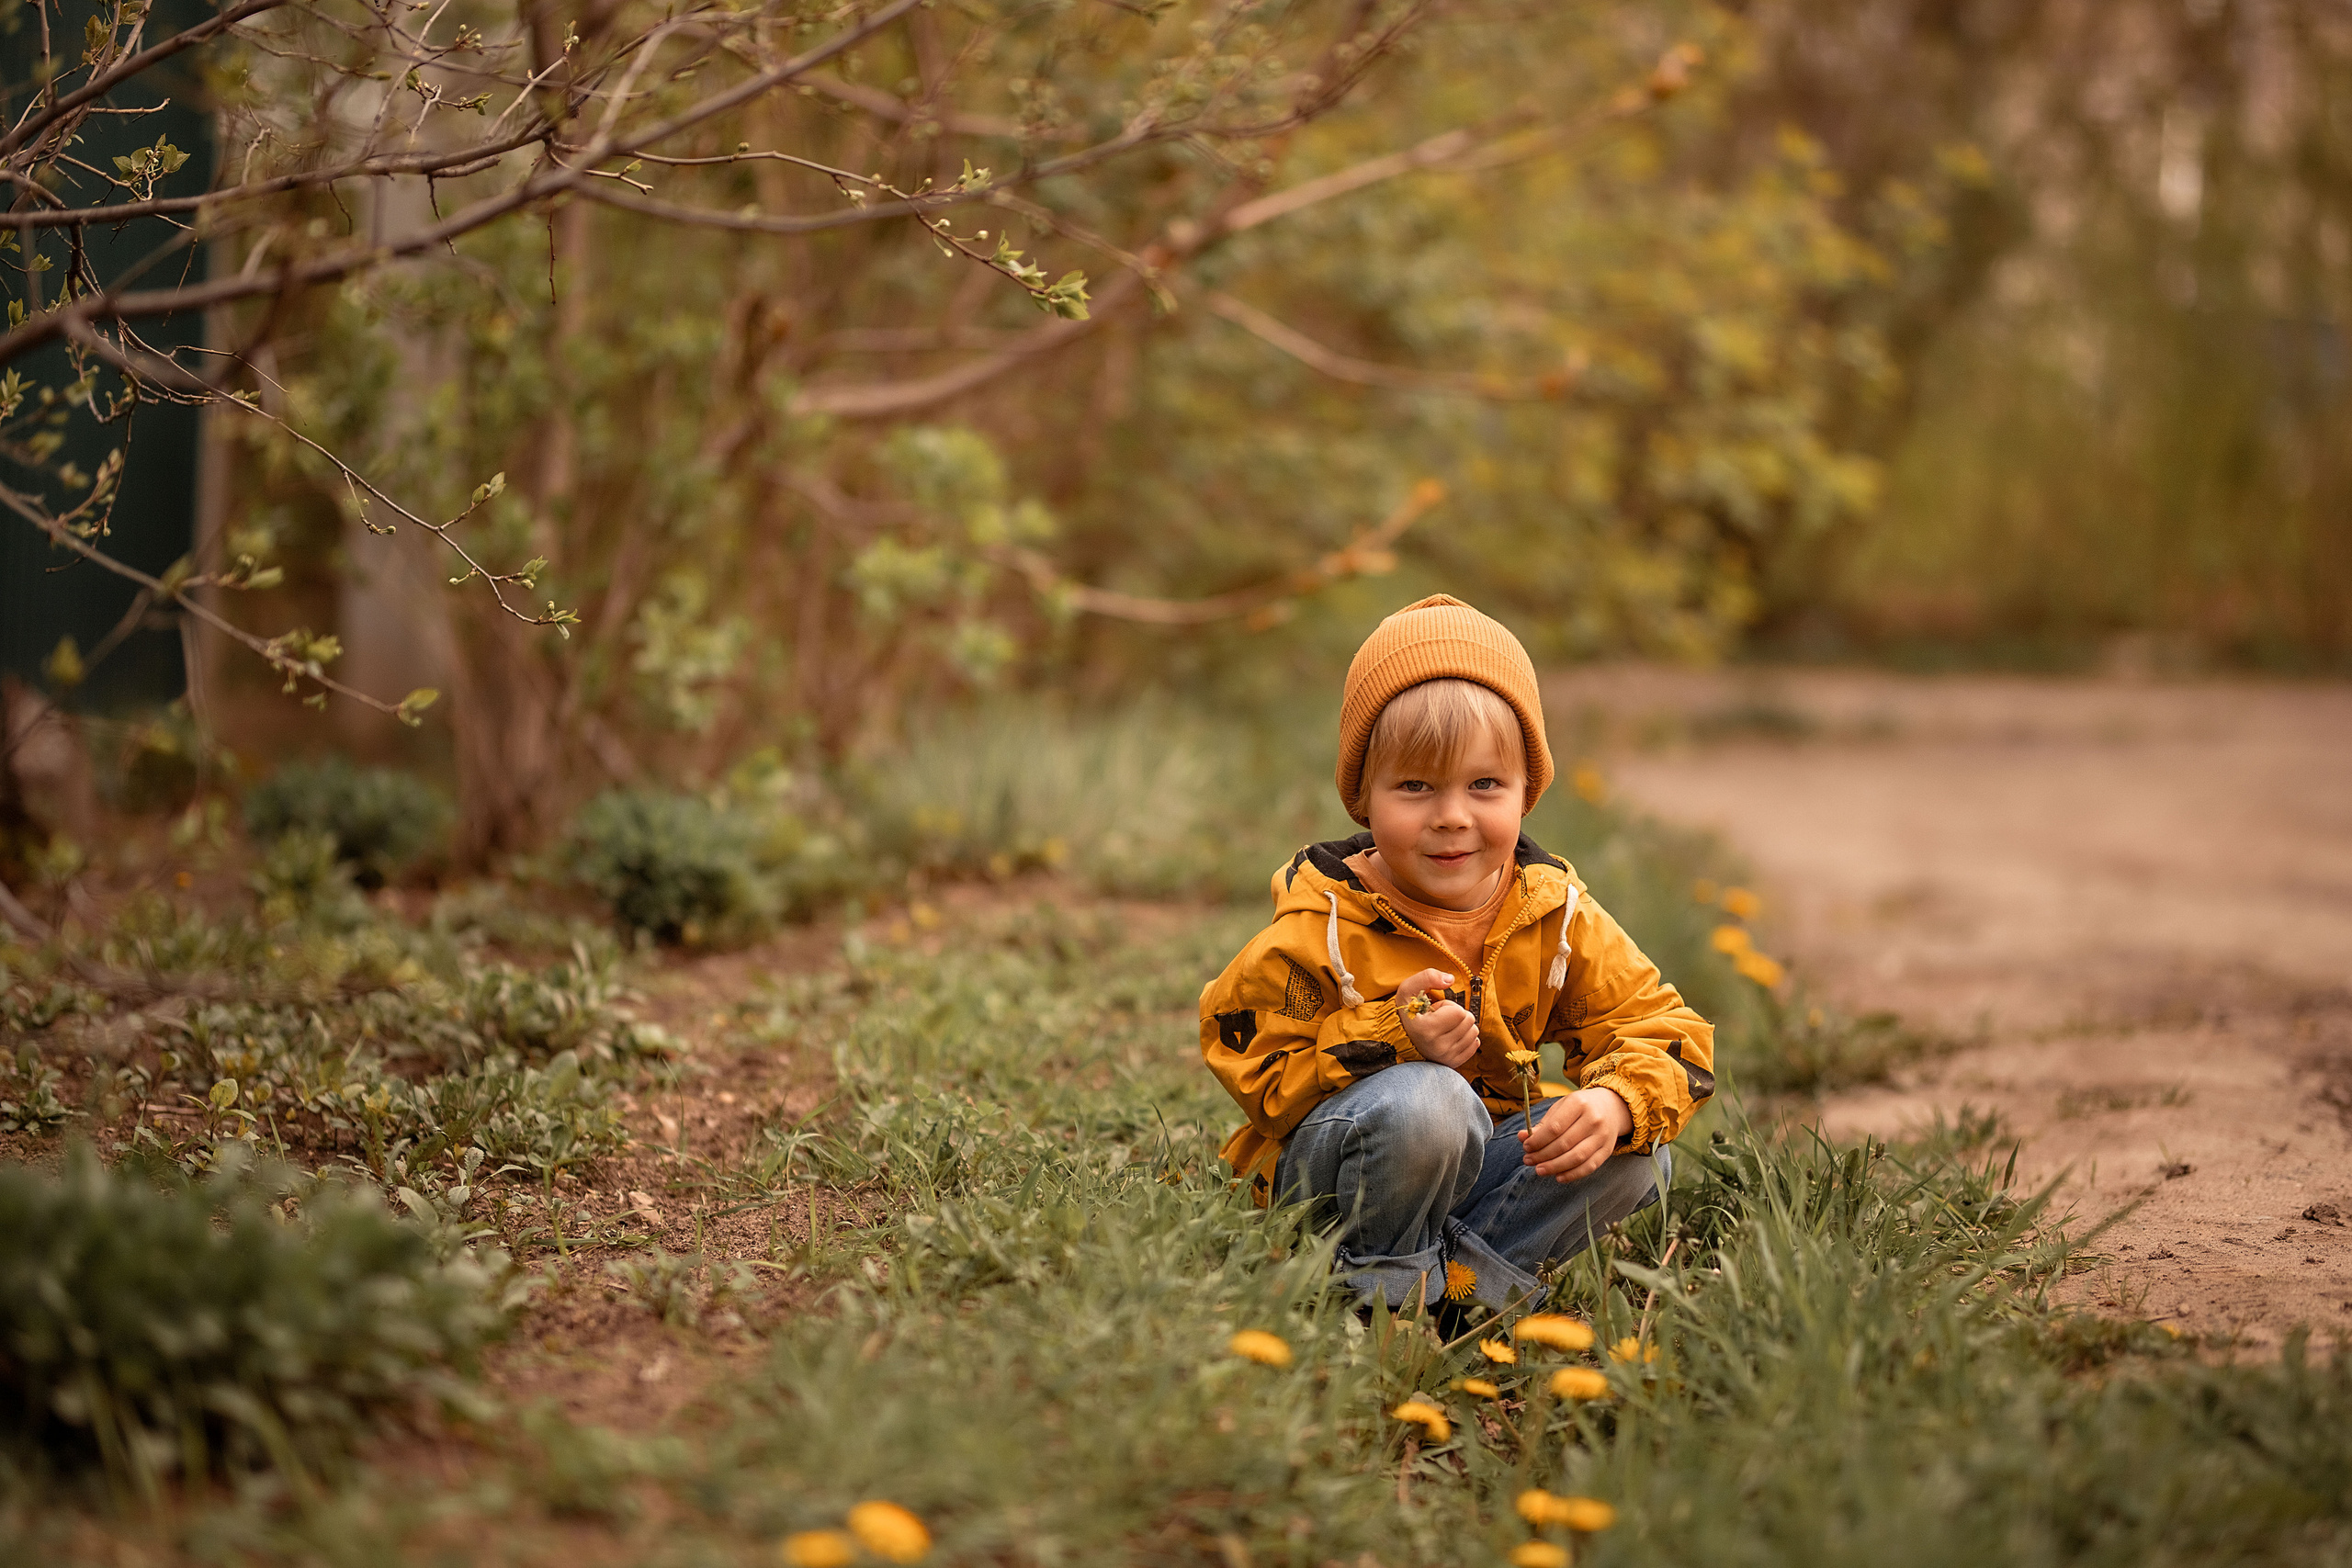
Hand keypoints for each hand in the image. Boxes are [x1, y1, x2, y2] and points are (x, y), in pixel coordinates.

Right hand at [1395, 967, 1477, 1067]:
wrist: (1399, 1037)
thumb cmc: (1407, 1011)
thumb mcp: (1408, 989)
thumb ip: (1428, 977)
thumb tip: (1451, 979)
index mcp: (1426, 1030)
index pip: (1459, 1012)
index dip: (1447, 1006)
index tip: (1434, 1011)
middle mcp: (1437, 1047)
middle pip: (1469, 1021)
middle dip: (1456, 1015)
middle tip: (1439, 1018)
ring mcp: (1446, 1057)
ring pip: (1474, 1032)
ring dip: (1461, 1025)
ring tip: (1443, 1027)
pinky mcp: (1453, 1063)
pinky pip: (1475, 1044)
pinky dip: (1466, 1037)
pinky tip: (1450, 1035)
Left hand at [1517, 1087, 1632, 1182]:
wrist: (1611, 1107)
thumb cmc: (1579, 1107)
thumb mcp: (1561, 1107)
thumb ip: (1543, 1124)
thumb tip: (1522, 1137)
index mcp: (1579, 1103)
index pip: (1555, 1127)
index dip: (1538, 1140)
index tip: (1526, 1147)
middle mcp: (1593, 1119)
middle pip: (1564, 1144)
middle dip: (1543, 1155)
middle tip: (1528, 1160)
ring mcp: (1602, 1136)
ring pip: (1577, 1157)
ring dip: (1555, 1167)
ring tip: (1539, 1170)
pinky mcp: (1608, 1150)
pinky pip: (1589, 1166)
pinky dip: (1573, 1174)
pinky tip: (1558, 1177)